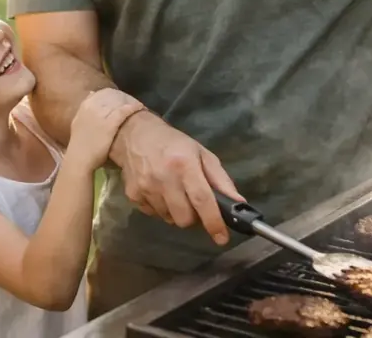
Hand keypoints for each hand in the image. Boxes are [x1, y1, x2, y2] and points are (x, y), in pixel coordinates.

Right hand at [65, 89, 145, 172]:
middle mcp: (91, 108)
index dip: (111, 95)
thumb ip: (85, 115)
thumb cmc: (80, 147)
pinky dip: (132, 108)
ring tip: (138, 103)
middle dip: (121, 97)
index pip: (99, 94)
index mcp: (84, 108)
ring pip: (118, 102)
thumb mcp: (78, 126)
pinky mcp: (109, 124)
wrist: (79, 159)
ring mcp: (100, 115)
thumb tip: (92, 102)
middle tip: (131, 99)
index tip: (119, 97)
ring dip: (129, 101)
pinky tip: (140, 107)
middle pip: (110, 96)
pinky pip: (123, 111)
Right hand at [109, 110, 241, 245]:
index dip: (214, 222)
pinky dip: (160, 208)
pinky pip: (153, 214)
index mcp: (185, 165)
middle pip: (184, 218)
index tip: (222, 238)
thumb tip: (238, 205)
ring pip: (169, 219)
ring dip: (176, 212)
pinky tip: (159, 191)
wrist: (134, 134)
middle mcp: (164, 177)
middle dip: (194, 217)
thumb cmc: (174, 143)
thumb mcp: (202, 154)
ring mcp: (145, 187)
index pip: (202, 200)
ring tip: (174, 193)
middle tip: (194, 204)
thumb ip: (221, 180)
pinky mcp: (132, 195)